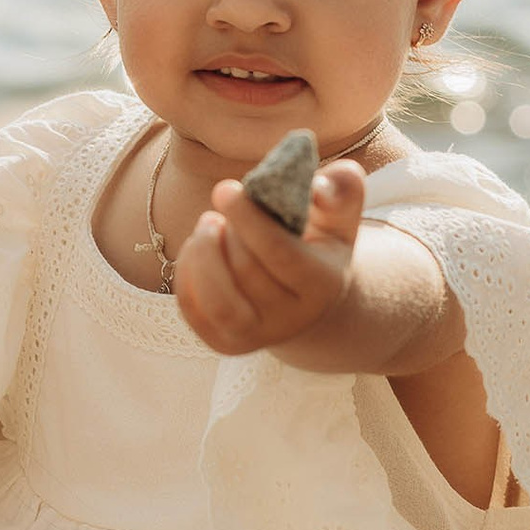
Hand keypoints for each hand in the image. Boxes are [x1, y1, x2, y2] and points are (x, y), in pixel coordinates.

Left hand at [173, 159, 364, 356]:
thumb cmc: (319, 244)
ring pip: (216, 299)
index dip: (249, 219)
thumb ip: (343, 188)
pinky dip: (187, 271)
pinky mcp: (224, 343)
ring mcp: (256, 337)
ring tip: (209, 223)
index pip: (280, 254)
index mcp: (322, 286)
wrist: (307, 301)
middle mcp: (291, 321)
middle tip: (225, 199)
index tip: (224, 188)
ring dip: (202, 253)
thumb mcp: (339, 215)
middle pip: (245, 270)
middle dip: (227, 230)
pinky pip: (192, 308)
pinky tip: (199, 247)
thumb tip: (318, 187)